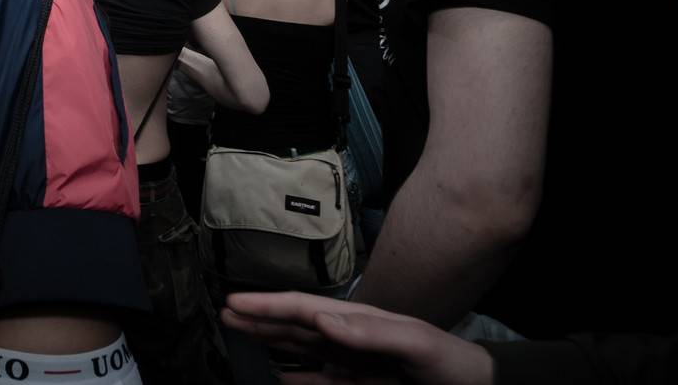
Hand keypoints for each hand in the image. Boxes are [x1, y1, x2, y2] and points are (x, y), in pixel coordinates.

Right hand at [222, 291, 494, 384]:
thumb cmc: (451, 361)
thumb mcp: (416, 341)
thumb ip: (371, 330)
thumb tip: (324, 319)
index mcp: (358, 321)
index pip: (305, 309)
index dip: (269, 304)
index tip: (236, 301)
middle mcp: (348, 338)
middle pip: (294, 326)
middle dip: (259, 317)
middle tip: (225, 312)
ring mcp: (351, 363)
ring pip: (299, 350)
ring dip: (269, 341)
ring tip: (240, 333)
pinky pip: (316, 381)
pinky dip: (293, 377)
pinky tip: (275, 375)